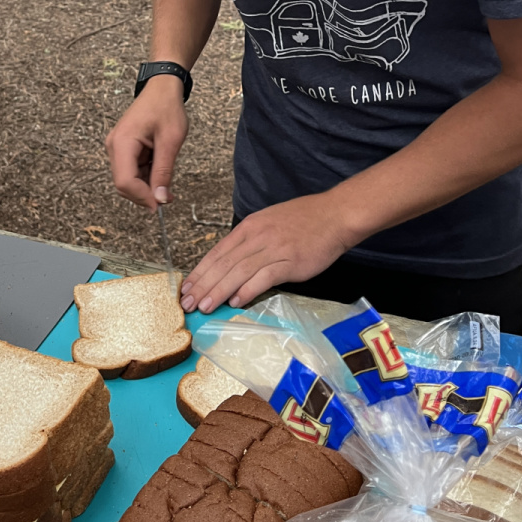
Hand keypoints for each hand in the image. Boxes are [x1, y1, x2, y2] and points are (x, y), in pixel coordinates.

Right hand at [105, 75, 188, 210]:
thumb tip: (159, 199)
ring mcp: (117, 148)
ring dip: (146, 186)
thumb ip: (164, 171)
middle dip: (144, 194)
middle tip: (167, 197)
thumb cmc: (166, 108)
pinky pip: (131, 171)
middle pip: (123, 184)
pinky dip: (145, 177)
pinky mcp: (123, 149)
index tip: (160, 205)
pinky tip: (160, 171)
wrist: (162, 88)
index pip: (125, 181)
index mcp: (122, 142)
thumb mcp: (170, 141)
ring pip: (128, 180)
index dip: (142, 197)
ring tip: (167, 184)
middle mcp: (114, 146)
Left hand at [180, 192, 352, 313]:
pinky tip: (236, 301)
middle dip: (203, 284)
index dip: (200, 271)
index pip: (217, 252)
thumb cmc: (304, 220)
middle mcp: (257, 236)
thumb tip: (231, 264)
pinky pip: (264, 277)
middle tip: (187, 303)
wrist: (335, 215)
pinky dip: (248, 290)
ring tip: (204, 306)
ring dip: (219, 290)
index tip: (186, 288)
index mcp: (250, 227)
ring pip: (238, 272)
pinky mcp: (290, 261)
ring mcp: (274, 248)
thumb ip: (250, 242)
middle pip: (223, 263)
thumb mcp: (269, 222)